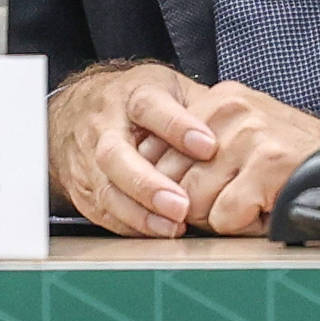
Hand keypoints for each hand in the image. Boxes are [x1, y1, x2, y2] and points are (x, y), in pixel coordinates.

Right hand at [46, 62, 220, 236]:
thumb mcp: (168, 88)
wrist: (78, 109)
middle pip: (115, 154)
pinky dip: (130, 225)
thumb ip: (200, 107)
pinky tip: (156, 232)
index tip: (208, 146)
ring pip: (105, 189)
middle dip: (147, 184)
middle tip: (182, 205)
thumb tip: (241, 128)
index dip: (177, 126)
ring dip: (140, 213)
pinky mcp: (82, 188)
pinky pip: (102, 211)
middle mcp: (103, 125)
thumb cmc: (135, 101)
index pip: (149, 106)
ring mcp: (86, 158)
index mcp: (130, 95)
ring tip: (173, 227)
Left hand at [142, 81, 319, 234]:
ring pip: (194, 201)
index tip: (192, 192)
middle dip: (194, 204)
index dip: (172, 184)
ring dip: (220, 216)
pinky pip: (225, 216)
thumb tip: (147, 176)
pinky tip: (265, 208)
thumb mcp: (238, 139)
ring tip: (250, 202)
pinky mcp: (268, 162)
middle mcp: (228, 110)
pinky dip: (243, 226)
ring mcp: (249, 134)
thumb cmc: (287, 161)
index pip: (155, 151)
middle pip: (170, 179)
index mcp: (217, 101)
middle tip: (231, 200)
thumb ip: (193, 149)